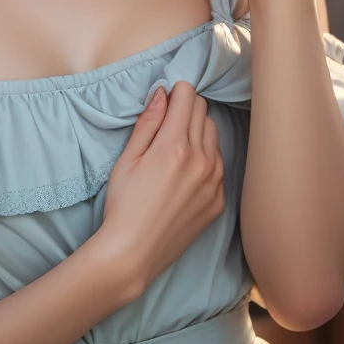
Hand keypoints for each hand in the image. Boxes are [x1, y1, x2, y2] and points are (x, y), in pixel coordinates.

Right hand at [100, 82, 223, 295]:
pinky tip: (186, 170)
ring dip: (199, 131)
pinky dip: (206, 158)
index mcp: (174, 146)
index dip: (178, 91)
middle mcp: (200, 161)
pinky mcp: (219, 201)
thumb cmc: (123, 205)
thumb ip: (147, 123)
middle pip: (204, 113)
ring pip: (214, 137)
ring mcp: (214, 182)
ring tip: (177, 145)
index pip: (188, 99)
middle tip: (170, 118)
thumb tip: (162, 93)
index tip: (170, 94)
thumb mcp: (127, 159)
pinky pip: (219, 165)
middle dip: (188, 108)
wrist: (133, 252)